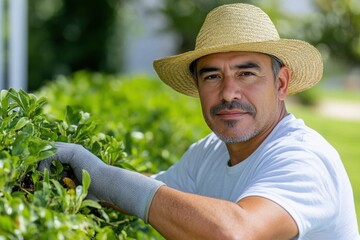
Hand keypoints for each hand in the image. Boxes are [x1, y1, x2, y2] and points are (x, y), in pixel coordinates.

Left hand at [39, 142, 164, 221]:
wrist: (109, 185)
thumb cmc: (98, 189)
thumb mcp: (78, 187)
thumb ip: (67, 184)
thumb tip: (53, 188)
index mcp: (76, 157)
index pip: (54, 153)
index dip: (44, 160)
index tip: (39, 174)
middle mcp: (74, 150)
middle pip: (50, 148)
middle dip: (40, 159)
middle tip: (36, 173)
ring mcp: (74, 149)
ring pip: (49, 150)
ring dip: (41, 162)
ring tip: (39, 175)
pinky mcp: (73, 152)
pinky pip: (51, 153)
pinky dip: (44, 163)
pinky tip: (44, 174)